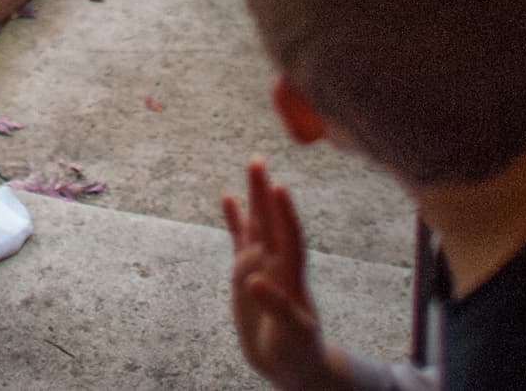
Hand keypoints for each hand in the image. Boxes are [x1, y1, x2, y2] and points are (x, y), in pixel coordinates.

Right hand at [224, 158, 339, 390]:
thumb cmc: (297, 351)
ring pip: (258, 225)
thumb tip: (254, 280)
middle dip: (265, 193)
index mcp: (292, 278)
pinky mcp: (246, 274)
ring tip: (252, 166)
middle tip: (258, 161)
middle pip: (272, 222)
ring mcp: (262, 266)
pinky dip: (235, 220)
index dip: (285, 216)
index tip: (279, 189)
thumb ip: (275, 306)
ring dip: (255, 197)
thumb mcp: (291, 333)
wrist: (291, 364)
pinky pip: (239, 240)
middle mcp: (278, 265)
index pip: (290, 240)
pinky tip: (228, 197)